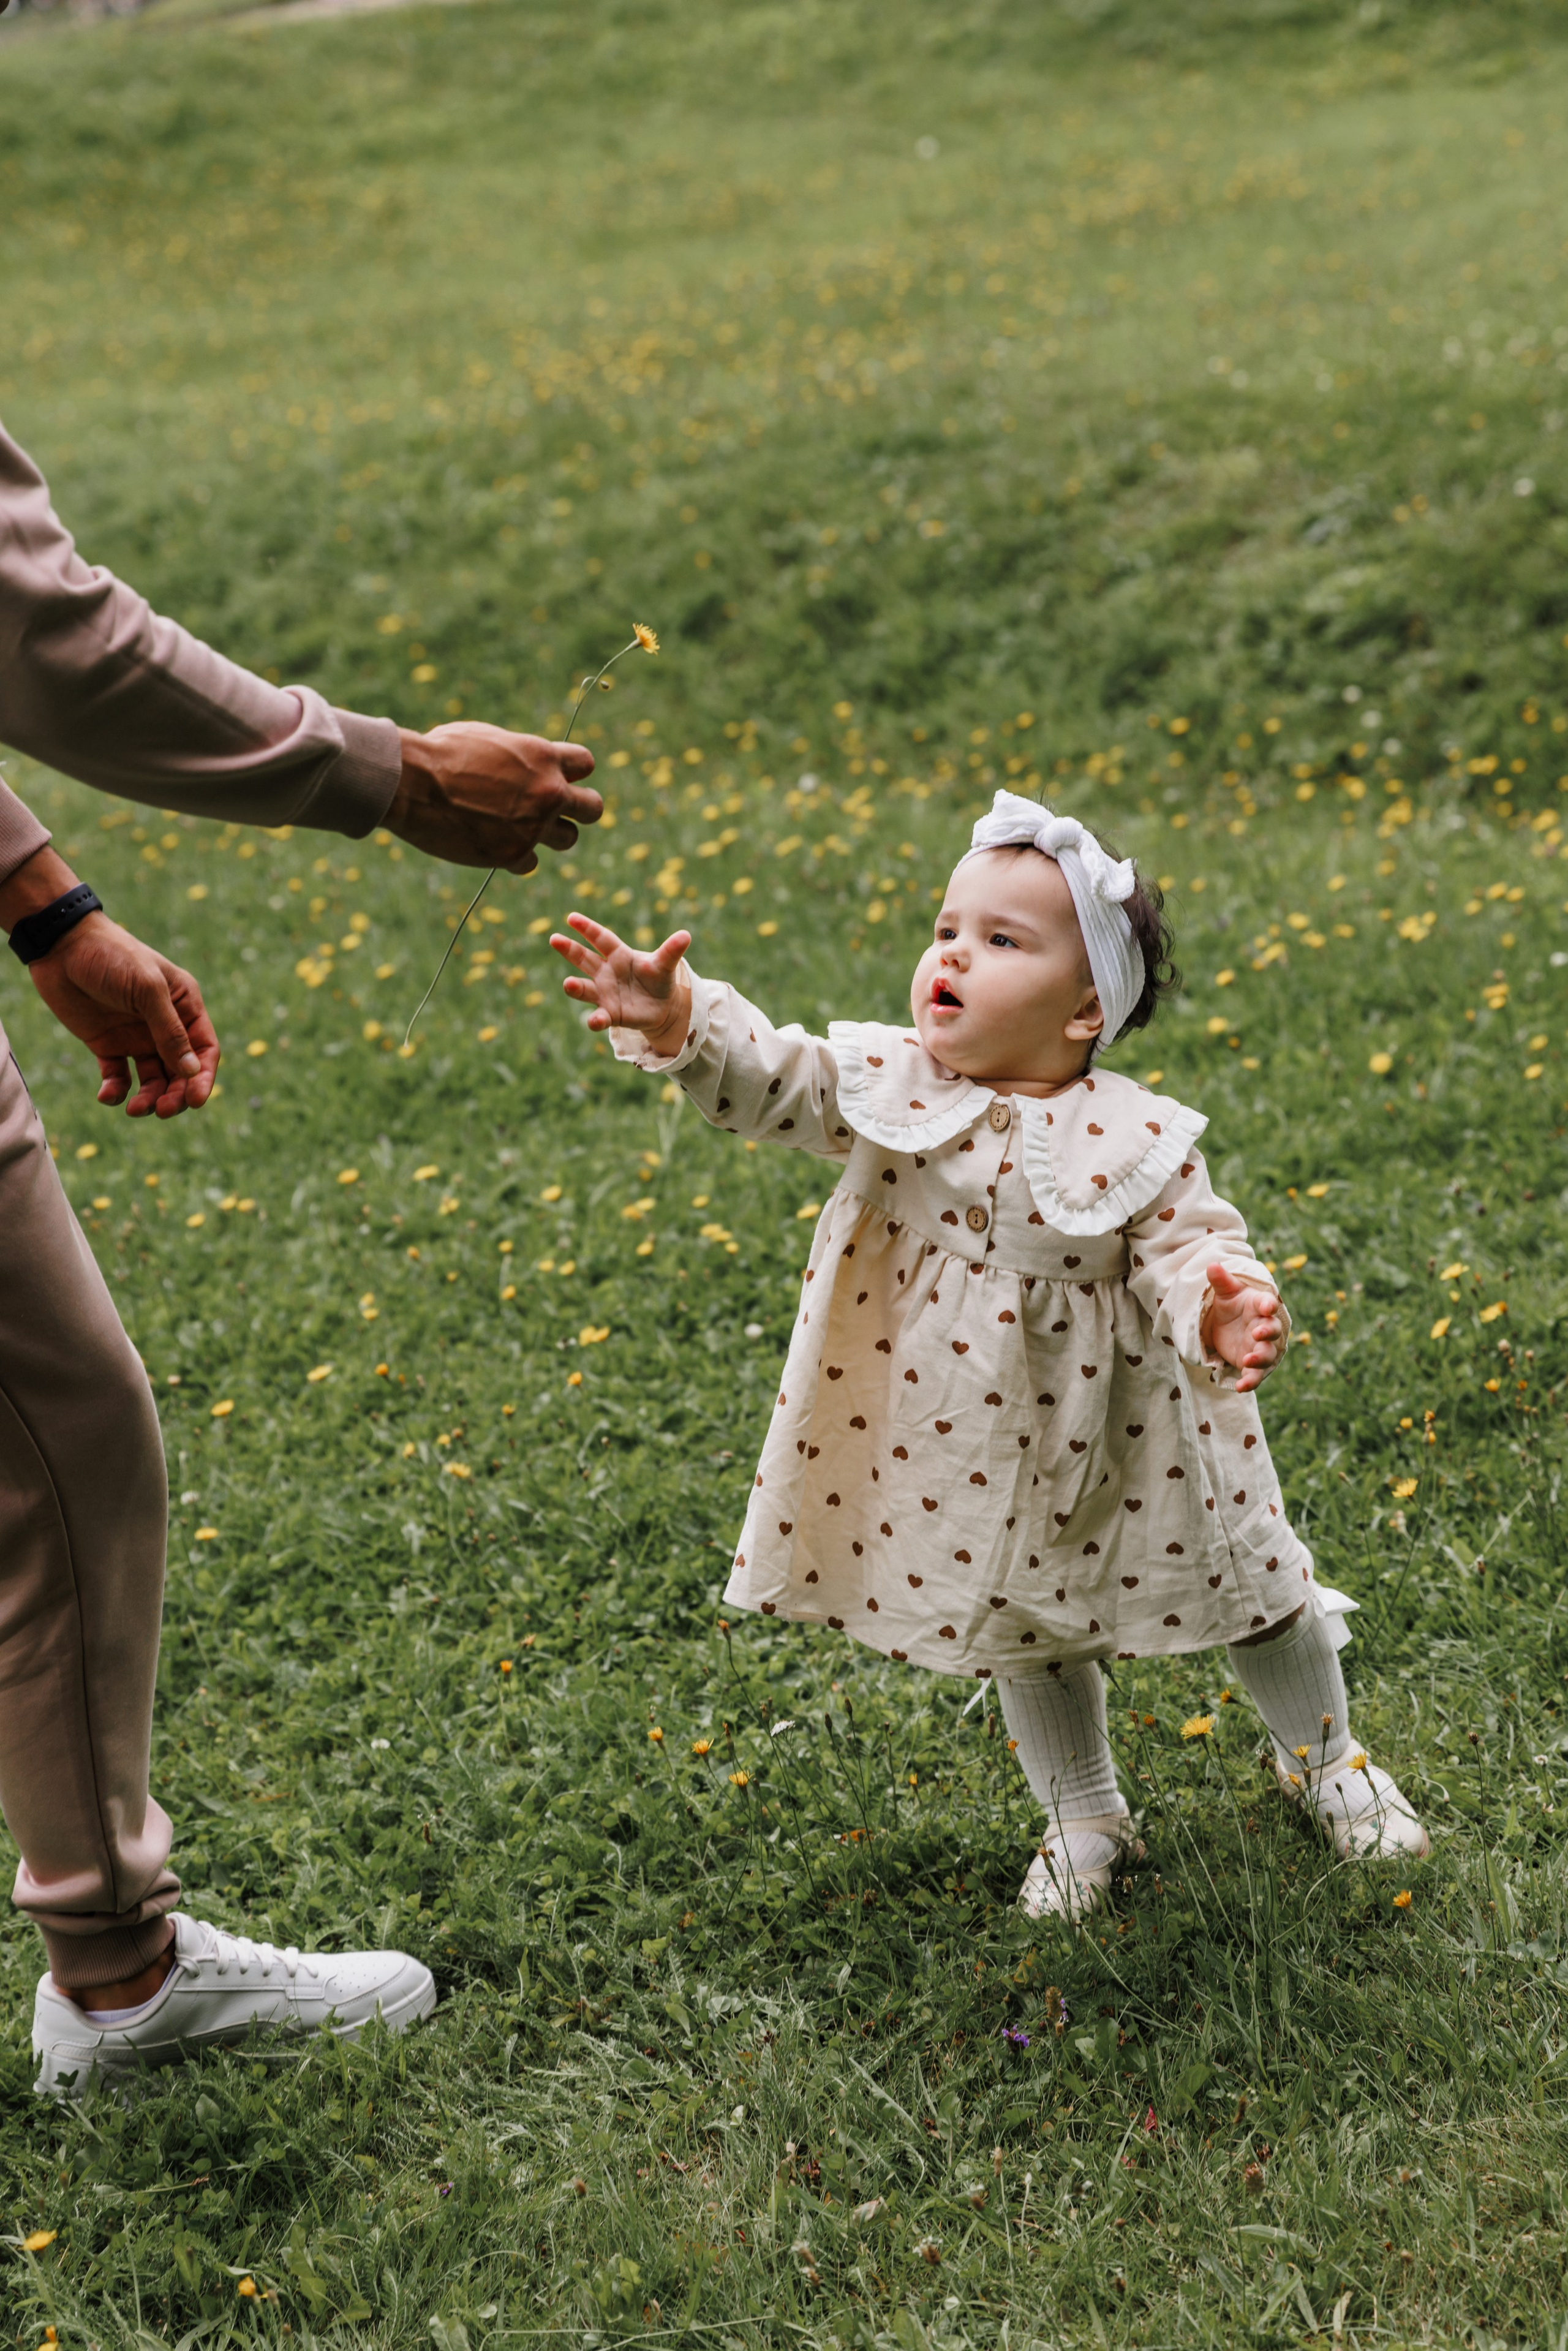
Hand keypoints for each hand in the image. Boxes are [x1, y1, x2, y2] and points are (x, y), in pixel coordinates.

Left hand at [30, 913, 219, 1117]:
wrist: (60, 946)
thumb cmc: (112, 957)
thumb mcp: (147, 990)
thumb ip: (170, 1031)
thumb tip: (192, 1072)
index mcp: (184, 1006)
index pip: (204, 1050)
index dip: (203, 1077)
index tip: (195, 1101)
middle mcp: (164, 1025)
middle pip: (181, 1071)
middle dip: (175, 1094)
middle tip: (161, 1110)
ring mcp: (135, 1036)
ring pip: (152, 1079)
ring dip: (148, 1098)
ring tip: (134, 1109)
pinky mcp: (107, 1045)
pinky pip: (118, 1077)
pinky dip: (116, 1091)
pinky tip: (107, 1096)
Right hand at [387, 723, 600, 873]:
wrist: (414, 782)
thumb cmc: (440, 753)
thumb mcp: (486, 738)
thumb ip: (515, 754)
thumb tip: (518, 760)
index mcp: (543, 757)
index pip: (586, 763)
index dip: (572, 771)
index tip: (552, 776)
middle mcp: (548, 792)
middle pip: (594, 808)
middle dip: (579, 809)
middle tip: (553, 810)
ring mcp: (534, 826)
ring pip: (568, 840)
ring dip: (549, 836)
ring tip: (520, 828)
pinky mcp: (513, 854)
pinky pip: (530, 863)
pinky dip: (515, 857)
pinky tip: (492, 844)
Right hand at [550, 915, 691, 1056]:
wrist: (662, 1006)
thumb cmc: (658, 979)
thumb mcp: (665, 965)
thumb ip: (671, 951)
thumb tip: (686, 935)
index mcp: (618, 955)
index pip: (601, 938)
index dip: (587, 928)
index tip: (571, 917)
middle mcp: (606, 972)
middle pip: (585, 959)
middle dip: (570, 950)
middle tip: (554, 939)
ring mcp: (605, 993)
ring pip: (585, 988)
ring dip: (576, 987)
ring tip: (568, 984)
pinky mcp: (611, 1014)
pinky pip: (600, 1016)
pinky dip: (596, 1020)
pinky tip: (595, 1021)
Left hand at [1200, 1263, 1283, 1392]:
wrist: (1228, 1323)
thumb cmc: (1232, 1303)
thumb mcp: (1225, 1292)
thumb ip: (1221, 1280)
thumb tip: (1211, 1265)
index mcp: (1260, 1305)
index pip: (1268, 1304)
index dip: (1268, 1305)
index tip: (1266, 1306)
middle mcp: (1264, 1326)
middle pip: (1273, 1330)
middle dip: (1268, 1332)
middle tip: (1257, 1332)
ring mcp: (1260, 1346)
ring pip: (1267, 1354)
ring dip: (1260, 1357)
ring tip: (1248, 1360)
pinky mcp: (1252, 1363)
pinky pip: (1255, 1374)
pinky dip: (1250, 1381)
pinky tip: (1241, 1387)